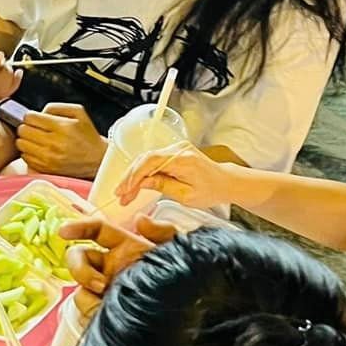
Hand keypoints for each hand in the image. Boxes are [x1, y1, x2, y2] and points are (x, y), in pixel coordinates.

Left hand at [15, 102, 106, 177]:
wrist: (97, 160)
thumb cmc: (87, 136)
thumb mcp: (78, 113)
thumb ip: (56, 107)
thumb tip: (39, 113)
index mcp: (62, 127)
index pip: (30, 118)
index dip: (30, 116)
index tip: (35, 119)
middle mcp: (54, 144)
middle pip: (23, 130)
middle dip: (27, 127)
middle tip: (35, 129)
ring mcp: (49, 158)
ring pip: (21, 144)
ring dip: (26, 140)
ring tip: (36, 140)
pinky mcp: (45, 169)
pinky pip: (25, 157)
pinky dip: (29, 153)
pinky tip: (39, 150)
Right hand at [59, 212, 176, 315]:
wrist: (182, 320)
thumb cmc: (180, 285)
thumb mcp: (176, 253)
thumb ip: (163, 231)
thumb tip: (140, 220)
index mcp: (125, 248)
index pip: (96, 230)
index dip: (78, 227)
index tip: (63, 232)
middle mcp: (110, 267)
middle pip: (77, 256)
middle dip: (77, 266)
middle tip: (99, 283)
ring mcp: (103, 291)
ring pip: (79, 285)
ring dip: (90, 292)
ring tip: (110, 300)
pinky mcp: (100, 311)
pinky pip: (84, 306)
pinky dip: (92, 308)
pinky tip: (109, 312)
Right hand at [116, 143, 234, 212]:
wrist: (225, 182)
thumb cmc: (211, 191)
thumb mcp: (186, 196)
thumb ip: (163, 186)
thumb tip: (143, 182)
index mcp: (183, 160)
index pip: (151, 162)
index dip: (134, 176)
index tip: (124, 190)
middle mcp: (178, 150)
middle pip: (145, 159)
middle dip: (130, 178)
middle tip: (120, 195)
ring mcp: (176, 149)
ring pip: (146, 160)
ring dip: (134, 176)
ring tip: (125, 194)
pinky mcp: (173, 153)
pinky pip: (152, 161)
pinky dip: (142, 173)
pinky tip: (135, 185)